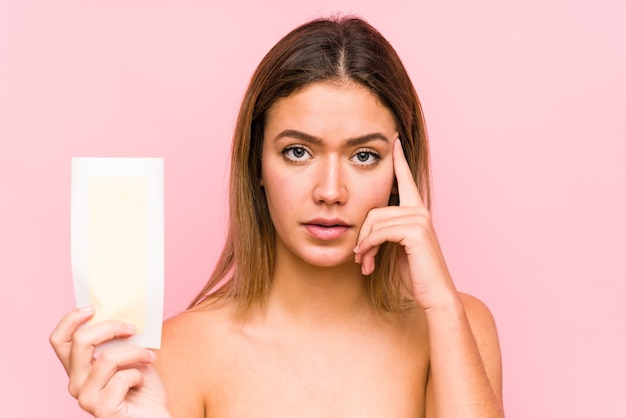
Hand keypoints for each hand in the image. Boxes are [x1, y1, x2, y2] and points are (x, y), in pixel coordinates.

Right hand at [49, 306, 169, 417]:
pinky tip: (142, 383)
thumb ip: (117, 340)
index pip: (59, 341)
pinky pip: (122, 378)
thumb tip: (120, 311)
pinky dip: (139, 374)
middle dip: (111, 327)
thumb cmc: (143, 387)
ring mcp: (86, 398)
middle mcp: (76, 383)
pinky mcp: (102, 410)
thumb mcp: (130, 355)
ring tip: (149, 357)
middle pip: (80, 341)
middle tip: (132, 328)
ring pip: (107, 358)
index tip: (92, 307)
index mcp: (79, 368)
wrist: (155, 415)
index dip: (71, 320)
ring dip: (135, 352)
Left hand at [354, 139, 456, 310]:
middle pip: (374, 210)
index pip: (405, 179)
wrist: (433, 294)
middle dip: (363, 235)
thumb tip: (364, 227)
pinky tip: (367, 262)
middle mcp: (419, 210)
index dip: (399, 160)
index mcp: (416, 211)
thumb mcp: (395, 248)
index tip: (394, 140)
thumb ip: (384, 231)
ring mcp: (419, 218)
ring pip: (374, 222)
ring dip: (364, 245)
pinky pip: (378, 232)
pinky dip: (368, 247)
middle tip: (361, 258)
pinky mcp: (415, 230)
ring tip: (365, 263)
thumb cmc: (414, 273)